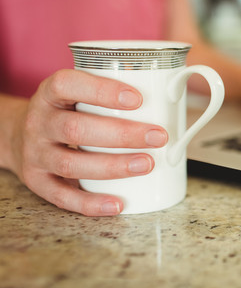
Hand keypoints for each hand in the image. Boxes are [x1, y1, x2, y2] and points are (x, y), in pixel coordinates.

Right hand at [10, 70, 167, 215]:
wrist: (19, 135)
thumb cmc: (67, 111)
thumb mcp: (79, 92)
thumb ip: (114, 91)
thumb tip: (173, 90)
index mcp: (51, 94)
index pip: (68, 85)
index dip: (101, 91)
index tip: (138, 99)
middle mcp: (39, 122)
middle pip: (75, 129)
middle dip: (122, 135)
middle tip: (158, 137)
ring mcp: (35, 154)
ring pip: (70, 164)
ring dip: (113, 167)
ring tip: (147, 164)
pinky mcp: (37, 182)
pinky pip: (62, 197)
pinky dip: (91, 203)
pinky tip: (118, 203)